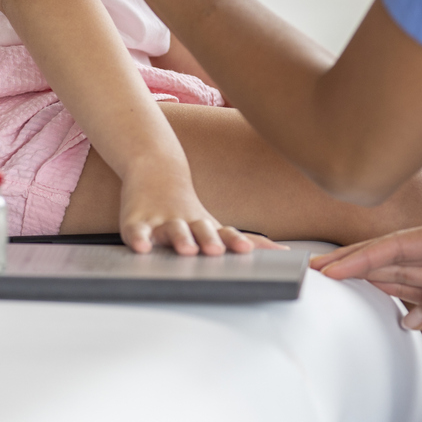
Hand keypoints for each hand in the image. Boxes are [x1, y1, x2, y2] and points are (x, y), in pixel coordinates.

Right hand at [118, 157, 253, 256]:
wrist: (154, 168)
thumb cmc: (186, 208)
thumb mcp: (214, 224)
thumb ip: (244, 239)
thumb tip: (285, 253)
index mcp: (205, 226)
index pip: (224, 233)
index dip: (234, 240)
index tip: (246, 249)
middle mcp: (185, 222)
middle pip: (200, 229)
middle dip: (209, 239)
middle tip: (216, 250)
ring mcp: (161, 222)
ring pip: (172, 229)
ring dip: (180, 238)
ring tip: (187, 249)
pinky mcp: (135, 223)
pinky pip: (136, 232)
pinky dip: (139, 238)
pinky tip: (142, 247)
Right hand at [309, 218, 421, 340]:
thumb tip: (409, 316)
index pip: (402, 244)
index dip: (364, 254)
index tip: (333, 263)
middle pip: (396, 256)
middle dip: (358, 260)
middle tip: (319, 268)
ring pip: (405, 274)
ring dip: (372, 276)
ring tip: (337, 277)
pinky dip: (399, 295)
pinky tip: (377, 292)